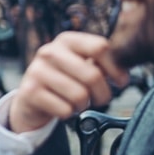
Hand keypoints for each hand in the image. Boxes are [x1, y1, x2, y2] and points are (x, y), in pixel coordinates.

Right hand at [9, 31, 129, 132]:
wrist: (31, 96)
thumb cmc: (64, 79)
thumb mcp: (81, 64)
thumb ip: (102, 63)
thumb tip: (123, 75)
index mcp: (66, 40)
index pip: (100, 47)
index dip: (116, 68)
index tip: (120, 81)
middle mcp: (49, 52)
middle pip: (93, 75)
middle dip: (103, 93)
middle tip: (100, 98)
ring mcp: (37, 71)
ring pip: (79, 95)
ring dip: (84, 105)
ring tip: (78, 102)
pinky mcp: (30, 91)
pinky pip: (64, 109)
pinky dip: (68, 114)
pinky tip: (63, 108)